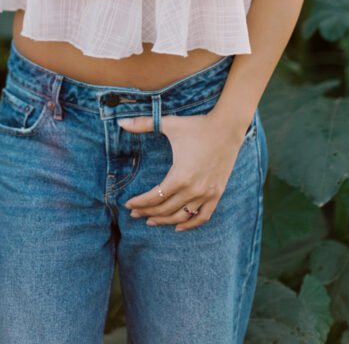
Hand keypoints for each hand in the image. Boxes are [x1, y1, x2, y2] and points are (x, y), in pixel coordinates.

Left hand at [118, 112, 245, 230]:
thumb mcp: (169, 124)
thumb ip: (143, 124)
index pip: (154, 197)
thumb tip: (121, 122)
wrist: (227, 128)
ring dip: (164, 221)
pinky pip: (202, 217)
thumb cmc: (196, 126)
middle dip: (147, 212)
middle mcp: (193, 190)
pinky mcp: (216, 194)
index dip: (140, 202)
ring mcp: (207, 194)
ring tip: (151, 220)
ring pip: (181, 217)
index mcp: (180, 176)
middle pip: (165, 209)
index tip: (128, 204)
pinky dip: (190, 224)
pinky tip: (178, 226)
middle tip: (134, 213)